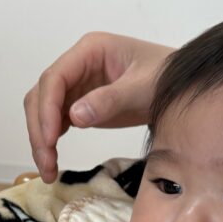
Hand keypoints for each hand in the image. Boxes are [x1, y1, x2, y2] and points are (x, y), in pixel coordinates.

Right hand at [24, 32, 173, 182]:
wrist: (183, 88)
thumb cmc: (168, 79)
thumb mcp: (144, 88)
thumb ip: (112, 99)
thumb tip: (75, 117)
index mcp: (90, 50)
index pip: (55, 78)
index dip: (46, 109)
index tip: (50, 139)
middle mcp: (77, 65)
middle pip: (41, 95)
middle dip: (40, 130)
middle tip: (46, 163)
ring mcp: (76, 85)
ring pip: (43, 111)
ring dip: (41, 139)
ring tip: (49, 171)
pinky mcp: (79, 103)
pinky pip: (55, 121)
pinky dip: (50, 141)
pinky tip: (54, 161)